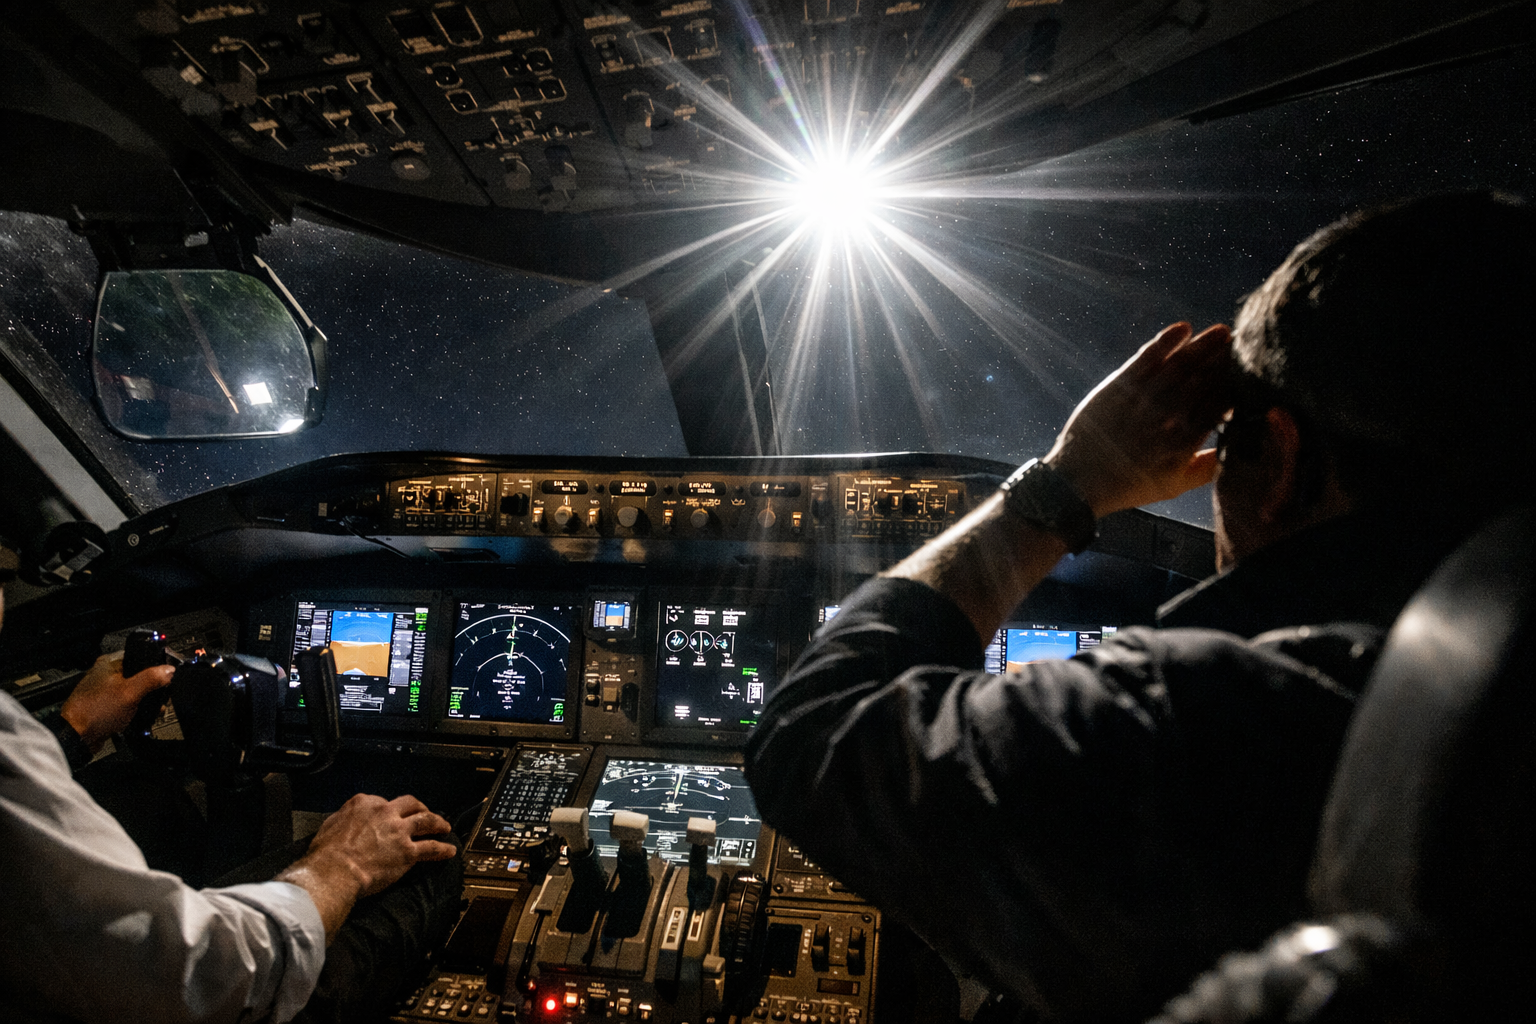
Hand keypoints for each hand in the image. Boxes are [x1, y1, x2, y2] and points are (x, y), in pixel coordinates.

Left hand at [60, 654, 175, 750]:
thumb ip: (152, 679)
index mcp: (109, 663)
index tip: (167, 677)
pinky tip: (143, 716)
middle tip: (161, 697)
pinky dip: (137, 709)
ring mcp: (105, 690)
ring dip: (147, 700)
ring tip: (154, 709)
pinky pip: (127, 703)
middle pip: (140, 674)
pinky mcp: (106, 705)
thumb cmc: (96, 712)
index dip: (157, 666)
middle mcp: (106, 674)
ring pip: (135, 690)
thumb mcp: (130, 693)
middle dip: (154, 687)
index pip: (141, 655)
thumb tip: (169, 670)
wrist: (78, 737)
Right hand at [276, 794, 455, 941]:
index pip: (381, 801)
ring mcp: (399, 831)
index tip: (389, 816)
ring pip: (426, 820)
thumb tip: (345, 823)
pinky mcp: (408, 851)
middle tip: (424, 812)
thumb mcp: (330, 825)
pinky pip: (431, 848)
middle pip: (409, 804)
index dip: (388, 810)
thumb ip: (343, 819)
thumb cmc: (326, 853)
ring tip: (444, 827)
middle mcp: (385, 812)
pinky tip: (449, 851)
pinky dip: (442, 849)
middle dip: (419, 807)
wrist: (335, 870)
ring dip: (437, 822)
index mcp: (364, 804)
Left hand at [1044, 322, 1232, 516]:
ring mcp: (1144, 398)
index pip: (1220, 404)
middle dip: (1226, 360)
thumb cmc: (1129, 486)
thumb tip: (1236, 449)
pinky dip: (1166, 341)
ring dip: (1204, 345)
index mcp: (1186, 439)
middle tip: (1243, 345)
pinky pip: (1148, 357)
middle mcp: (1168, 416)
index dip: (1238, 385)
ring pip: (1181, 365)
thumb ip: (1209, 467)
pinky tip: (1184, 328)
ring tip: (1224, 332)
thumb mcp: (1175, 486)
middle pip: (1205, 379)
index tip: (1251, 372)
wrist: (1079, 481)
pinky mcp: (1120, 385)